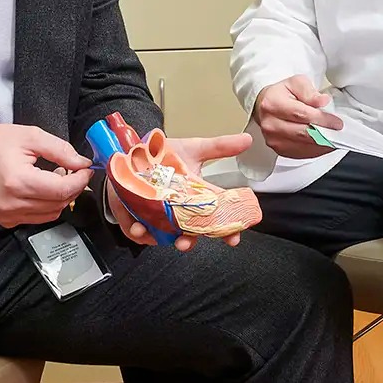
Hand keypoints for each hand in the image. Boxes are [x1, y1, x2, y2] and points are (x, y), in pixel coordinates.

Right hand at [0, 125, 92, 227]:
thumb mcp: (29, 136)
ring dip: (60, 197)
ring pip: (51, 214)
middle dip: (73, 187)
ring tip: (53, 176)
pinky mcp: (5, 220)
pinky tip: (40, 187)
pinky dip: (46, 205)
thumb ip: (60, 150)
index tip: (85, 168)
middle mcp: (13, 204)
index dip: (80, 180)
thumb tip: (82, 163)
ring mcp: (8, 216)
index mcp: (19, 182)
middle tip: (71, 169)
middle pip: (60, 204)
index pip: (63, 190)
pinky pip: (37, 217)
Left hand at [109, 133, 254, 250]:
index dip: (227, 231)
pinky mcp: (136, 217)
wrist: (134, 152)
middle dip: (188, 242)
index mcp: (195, 200)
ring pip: (163, 237)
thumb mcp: (194, 149)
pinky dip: (139, 232)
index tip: (233, 238)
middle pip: (188, 234)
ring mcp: (157, 217)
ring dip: (161, 239)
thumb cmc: (165, 155)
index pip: (215, 220)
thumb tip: (247, 140)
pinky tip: (139, 227)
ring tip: (155, 235)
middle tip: (186, 241)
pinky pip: (138, 232)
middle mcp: (178, 213)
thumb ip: (220, 147)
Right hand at [253, 75, 343, 158]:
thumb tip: (322, 101)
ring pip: (304, 146)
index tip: (336, 121)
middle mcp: (270, 124)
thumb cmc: (282, 94)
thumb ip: (309, 92)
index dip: (321, 119)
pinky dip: (317, 150)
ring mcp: (273, 140)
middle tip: (338, 130)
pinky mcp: (280, 150)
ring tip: (334, 136)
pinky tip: (324, 143)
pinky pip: (302, 154)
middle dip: (324, 132)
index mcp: (272, 104)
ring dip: (322, 143)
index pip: (301, 114)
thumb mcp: (296, 83)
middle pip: (302, 133)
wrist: (267, 106)